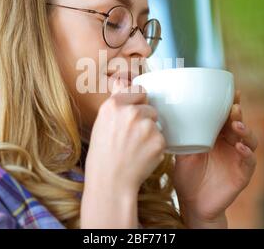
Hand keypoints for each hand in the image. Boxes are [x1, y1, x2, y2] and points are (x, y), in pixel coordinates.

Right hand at [81, 80, 165, 227]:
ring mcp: (146, 126)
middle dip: (144, 119)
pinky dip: (155, 147)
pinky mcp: (158, 141)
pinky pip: (161, 138)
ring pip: (156, 123)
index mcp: (113, 105)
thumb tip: (122, 81)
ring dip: (150, 133)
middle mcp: (130, 112)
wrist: (110, 182)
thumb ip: (116, 103)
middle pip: (149, 107)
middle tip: (131, 137)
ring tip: (135, 148)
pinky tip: (142, 156)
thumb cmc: (103, 155)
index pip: (139, 90)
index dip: (137, 103)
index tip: (132, 115)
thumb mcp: (102, 123)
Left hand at [174, 91, 257, 227]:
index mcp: (217, 135)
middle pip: (239, 123)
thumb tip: (167, 114)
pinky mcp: (243, 172)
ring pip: (249, 139)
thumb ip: (182, 135)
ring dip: (245, 130)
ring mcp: (238, 157)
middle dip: (237, 113)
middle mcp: (230, 143)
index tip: (231, 91)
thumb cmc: (187, 175)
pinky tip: (240, 148)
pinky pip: (249, 160)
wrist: (192, 202)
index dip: (230, 103)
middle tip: (233, 107)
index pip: (225, 115)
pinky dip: (247, 153)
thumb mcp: (182, 152)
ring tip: (236, 125)